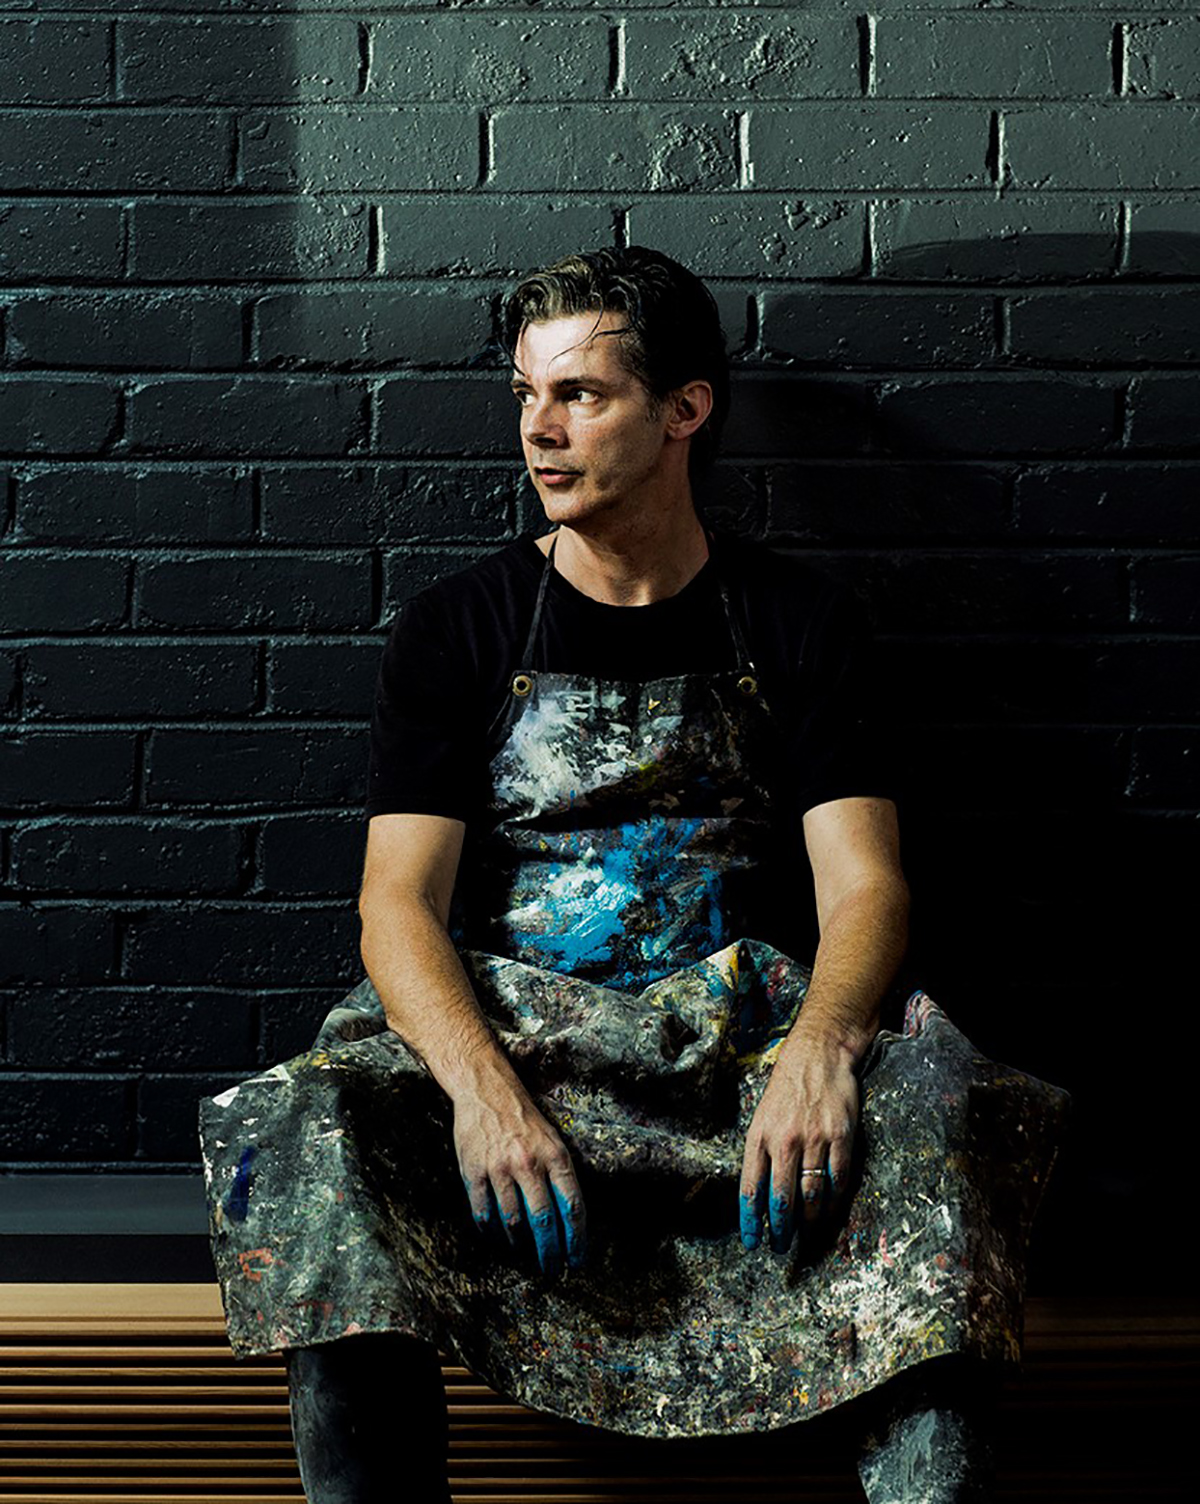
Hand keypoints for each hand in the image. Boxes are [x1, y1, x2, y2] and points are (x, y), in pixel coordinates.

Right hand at [453, 1080, 586, 1275]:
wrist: (487, 1091)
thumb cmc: (525, 1120)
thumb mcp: (554, 1141)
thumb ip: (561, 1176)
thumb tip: (570, 1219)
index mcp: (555, 1156)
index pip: (573, 1206)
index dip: (577, 1239)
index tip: (577, 1261)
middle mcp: (529, 1163)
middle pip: (544, 1221)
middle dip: (549, 1252)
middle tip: (551, 1269)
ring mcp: (499, 1168)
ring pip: (513, 1222)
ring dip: (520, 1245)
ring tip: (524, 1255)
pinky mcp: (474, 1171)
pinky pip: (483, 1212)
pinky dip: (491, 1231)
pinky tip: (496, 1238)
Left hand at [739, 1031, 857, 1253]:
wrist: (817, 1056)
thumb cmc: (786, 1091)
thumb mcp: (762, 1118)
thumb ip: (761, 1154)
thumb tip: (760, 1196)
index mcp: (759, 1137)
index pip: (751, 1189)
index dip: (751, 1221)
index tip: (752, 1243)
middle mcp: (784, 1141)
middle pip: (781, 1199)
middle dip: (780, 1229)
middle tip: (781, 1245)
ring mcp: (814, 1139)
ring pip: (811, 1195)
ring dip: (808, 1221)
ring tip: (805, 1232)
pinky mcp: (841, 1136)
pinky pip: (838, 1180)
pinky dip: (833, 1201)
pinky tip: (828, 1209)